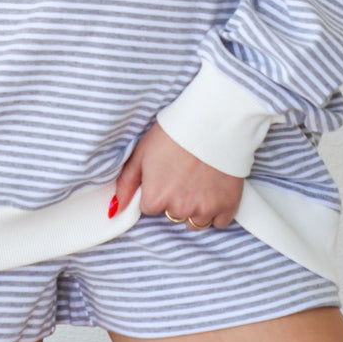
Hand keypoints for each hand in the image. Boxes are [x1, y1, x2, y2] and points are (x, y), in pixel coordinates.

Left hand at [112, 121, 243, 228]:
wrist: (214, 120)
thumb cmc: (174, 132)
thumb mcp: (141, 152)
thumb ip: (126, 184)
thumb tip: (115, 210)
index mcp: (156, 198)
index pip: (150, 207)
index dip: (157, 190)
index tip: (166, 173)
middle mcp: (179, 209)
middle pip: (173, 214)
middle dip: (176, 199)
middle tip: (184, 173)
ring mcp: (205, 209)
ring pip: (195, 221)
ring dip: (196, 207)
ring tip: (200, 180)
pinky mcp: (228, 206)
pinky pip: (219, 221)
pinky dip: (217, 209)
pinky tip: (214, 187)